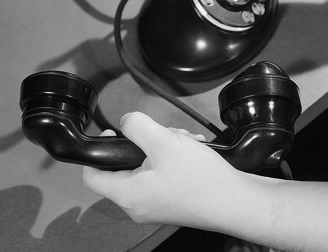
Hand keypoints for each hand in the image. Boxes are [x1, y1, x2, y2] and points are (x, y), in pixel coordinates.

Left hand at [82, 112, 246, 226]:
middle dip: (144, 144)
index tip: (113, 135)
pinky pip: (161, 177)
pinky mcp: (172, 204)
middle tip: (161, 135)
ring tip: (182, 142)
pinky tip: (190, 151)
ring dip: (163, 149)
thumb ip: (137, 126)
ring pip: (146, 169)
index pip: (91, 176)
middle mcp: (138, 206)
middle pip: (124, 167)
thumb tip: (127, 121)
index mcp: (128, 195)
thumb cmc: (202, 181)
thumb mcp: (164, 141)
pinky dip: (173, 160)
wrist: (236, 202)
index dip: (97, 151)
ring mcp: (155, 206)